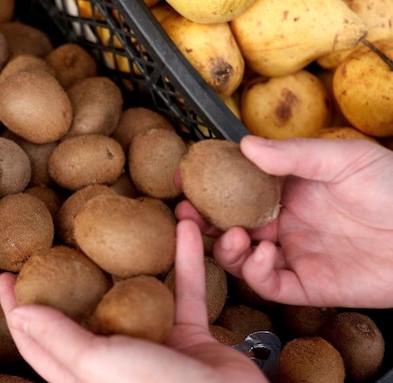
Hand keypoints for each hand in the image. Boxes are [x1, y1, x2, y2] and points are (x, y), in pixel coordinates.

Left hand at [0, 220, 267, 382]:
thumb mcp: (102, 365)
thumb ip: (61, 340)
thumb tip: (19, 315)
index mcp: (84, 375)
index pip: (37, 341)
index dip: (17, 309)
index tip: (4, 276)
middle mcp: (115, 360)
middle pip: (84, 311)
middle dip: (73, 274)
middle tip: (59, 239)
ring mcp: (154, 346)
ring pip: (137, 293)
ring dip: (138, 258)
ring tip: (127, 223)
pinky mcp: (190, 336)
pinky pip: (185, 290)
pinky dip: (185, 260)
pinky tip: (184, 228)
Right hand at [176, 135, 392, 307]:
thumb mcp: (342, 159)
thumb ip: (292, 155)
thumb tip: (244, 145)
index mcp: (287, 190)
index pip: (236, 187)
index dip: (208, 185)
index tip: (184, 178)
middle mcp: (283, 222)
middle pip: (229, 224)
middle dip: (203, 222)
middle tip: (186, 214)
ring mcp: (292, 254)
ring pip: (241, 257)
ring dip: (226, 248)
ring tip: (233, 237)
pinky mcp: (305, 284)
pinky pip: (268, 284)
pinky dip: (256, 272)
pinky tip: (264, 253)